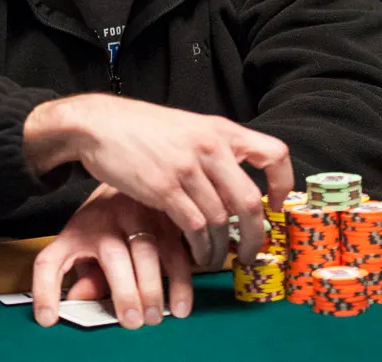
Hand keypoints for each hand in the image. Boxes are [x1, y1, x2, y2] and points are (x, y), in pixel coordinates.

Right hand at [24, 94, 292, 268]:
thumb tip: (234, 182)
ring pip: (220, 220)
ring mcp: (187, 168)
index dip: (282, 184)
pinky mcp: (164, 188)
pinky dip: (200, 247)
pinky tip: (198, 254)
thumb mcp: (187, 126)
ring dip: (223, 247)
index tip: (275, 205)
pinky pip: (195, 227)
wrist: (98, 124)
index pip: (274, 153)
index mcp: (221, 129)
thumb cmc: (140, 128)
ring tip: (218, 259)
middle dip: (256, 235)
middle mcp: (210, 147)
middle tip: (252, 252)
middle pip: (249, 201)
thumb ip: (212, 148)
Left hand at [32, 184, 191, 329]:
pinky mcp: (168, 218)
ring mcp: (141, 216)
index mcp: (78, 229)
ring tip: (161, 315)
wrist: (129, 170)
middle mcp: (108, 220)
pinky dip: (183, 278)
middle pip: (113, 256)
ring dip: (158, 287)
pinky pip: (179, 248)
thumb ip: (85, 275)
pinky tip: (182, 302)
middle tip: (134, 320)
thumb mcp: (83, 242)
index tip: (46, 318)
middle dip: (125, 291)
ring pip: (151, 250)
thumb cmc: (103, 218)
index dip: (44, 291)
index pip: (51, 261)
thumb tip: (80, 300)